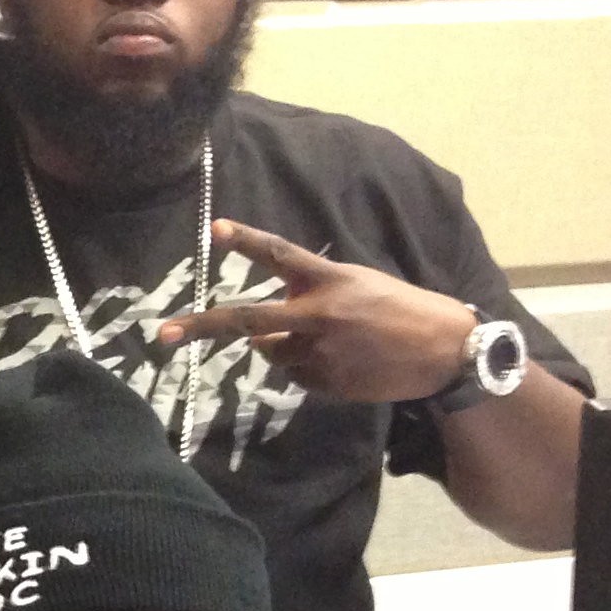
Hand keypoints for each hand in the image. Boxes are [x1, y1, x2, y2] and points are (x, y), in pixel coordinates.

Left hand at [154, 220, 473, 401]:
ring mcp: (319, 352)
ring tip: (332, 341)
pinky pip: (297, 376)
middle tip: (164, 334)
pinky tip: (344, 362)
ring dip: (283, 347)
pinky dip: (308, 369)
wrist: (446, 351)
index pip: (280, 255)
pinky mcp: (326, 382)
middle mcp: (318, 315)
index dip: (247, 240)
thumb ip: (313, 292)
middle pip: (247, 320)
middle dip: (201, 327)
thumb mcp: (360, 284)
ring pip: (273, 352)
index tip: (215, 228)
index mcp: (330, 280)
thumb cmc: (402, 309)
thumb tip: (267, 322)